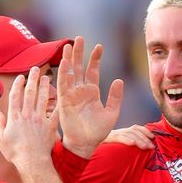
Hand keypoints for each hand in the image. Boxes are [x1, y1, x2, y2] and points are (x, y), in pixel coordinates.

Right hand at [0, 66, 58, 170]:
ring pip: (43, 99)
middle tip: (35, 69)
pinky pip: (54, 112)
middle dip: (32, 79)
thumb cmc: (15, 152)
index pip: (16, 96)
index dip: (18, 84)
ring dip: (44, 86)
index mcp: (14, 117)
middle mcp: (27, 115)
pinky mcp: (50, 126)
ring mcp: (40, 119)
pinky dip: (57, 104)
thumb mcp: (1, 139)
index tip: (21, 76)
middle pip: (30, 93)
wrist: (32, 161)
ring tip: (46, 77)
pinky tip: (60, 96)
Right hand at [57, 36, 123, 158]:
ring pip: (69, 73)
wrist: (85, 144)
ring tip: (68, 45)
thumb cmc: (98, 131)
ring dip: (69, 60)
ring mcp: (71, 95)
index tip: (99, 46)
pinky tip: (65, 62)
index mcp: (92, 92)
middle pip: (79, 67)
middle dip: (79, 53)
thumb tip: (119, 80)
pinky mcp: (64, 101)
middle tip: (79, 38)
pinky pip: (63, 85)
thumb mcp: (111, 113)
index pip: (92, 71)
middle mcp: (80, 91)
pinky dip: (63, 74)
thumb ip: (115, 97)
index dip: (95, 58)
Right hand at [104, 124, 154, 149]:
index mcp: (122, 132)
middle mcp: (118, 131)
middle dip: (145, 138)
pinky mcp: (107, 138)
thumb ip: (130, 146)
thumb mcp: (120, 147)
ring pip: (128, 134)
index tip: (153, 137)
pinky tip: (132, 144)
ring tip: (146, 147)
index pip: (136, 128)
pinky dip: (126, 140)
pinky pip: (118, 138)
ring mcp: (112, 134)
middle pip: (134, 131)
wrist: (91, 147)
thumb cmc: (107, 151)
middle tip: (152, 147)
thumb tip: (143, 150)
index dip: (145, 131)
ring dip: (139, 140)